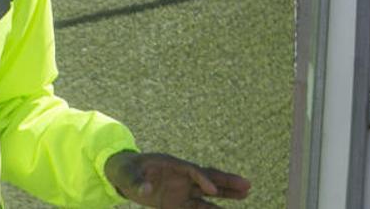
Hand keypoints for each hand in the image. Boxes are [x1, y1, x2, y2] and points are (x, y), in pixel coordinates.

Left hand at [103, 151, 250, 207]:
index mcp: (170, 164)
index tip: (212, 190)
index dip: (203, 179)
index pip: (192, 170)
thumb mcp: (127, 174)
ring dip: (225, 194)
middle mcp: (180, 176)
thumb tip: (145, 190)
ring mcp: (181, 189)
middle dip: (226, 182)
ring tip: (246, 193)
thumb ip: (136, 182)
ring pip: (208, 193)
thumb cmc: (125, 170)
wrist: (122, 174)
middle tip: (247, 184)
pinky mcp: (177, 202)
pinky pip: (197, 207)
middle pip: (208, 178)